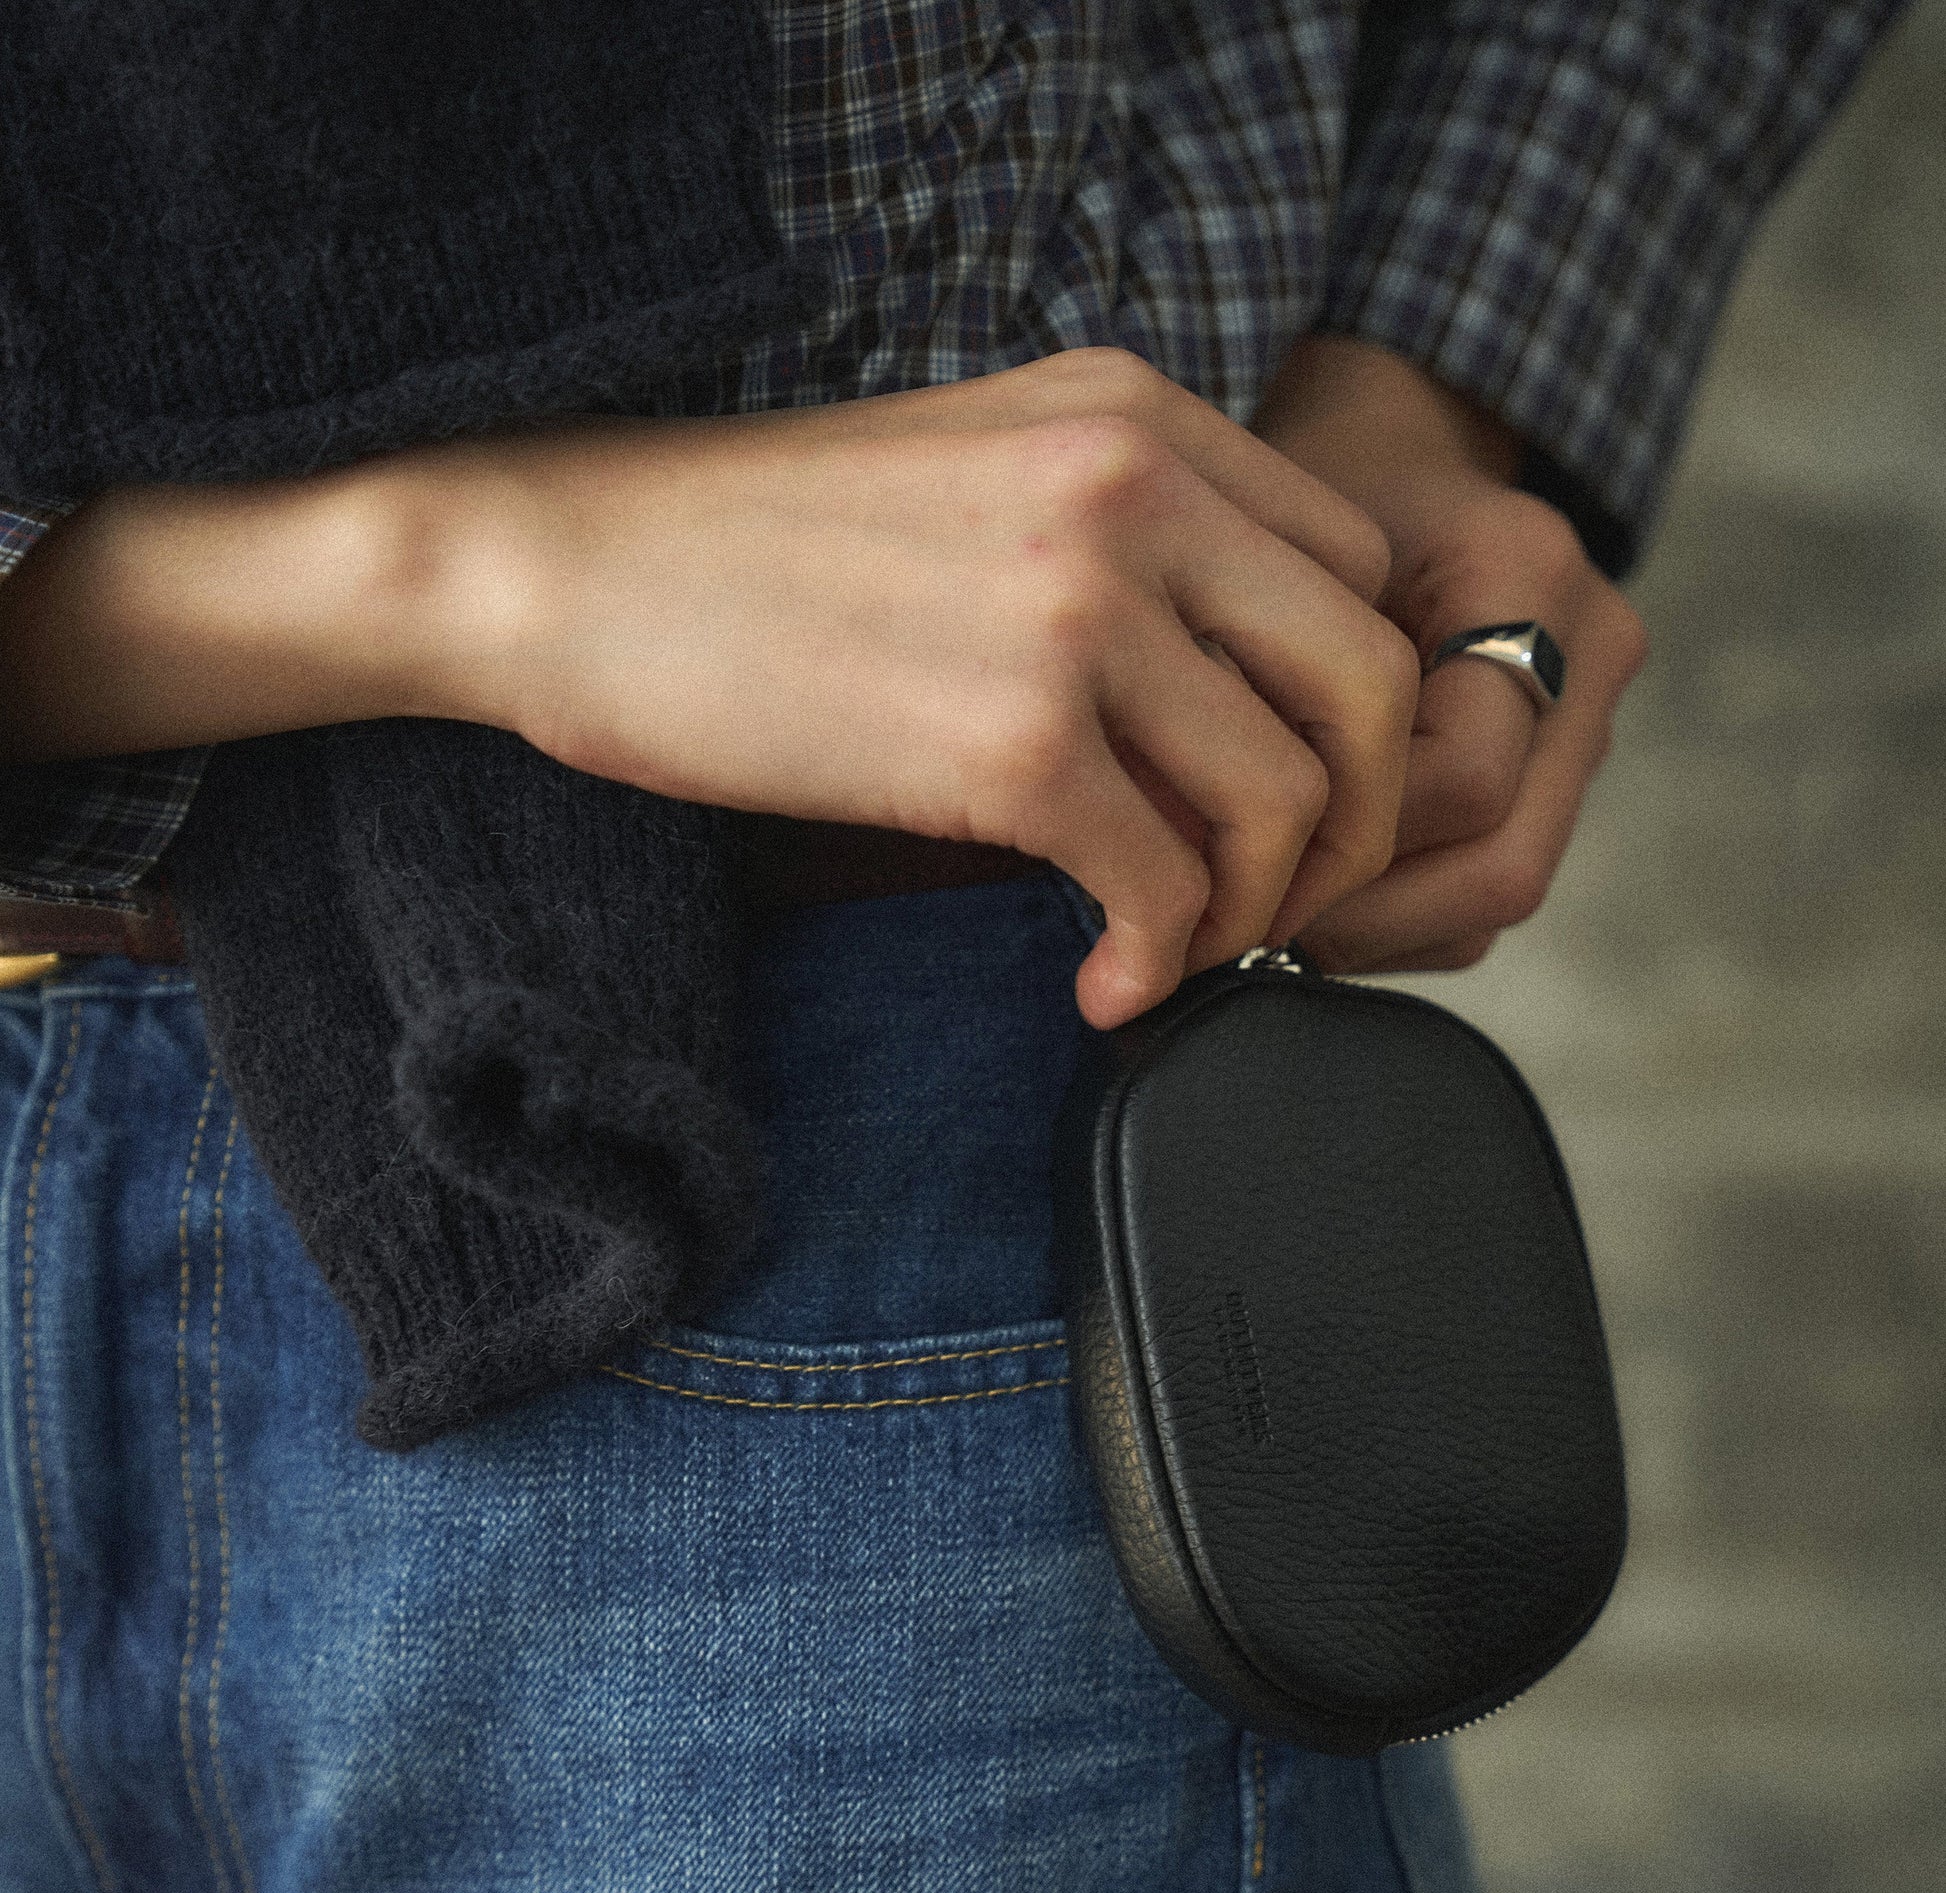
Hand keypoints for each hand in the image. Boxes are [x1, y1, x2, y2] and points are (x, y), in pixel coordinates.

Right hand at [412, 350, 1416, 1024]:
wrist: (564, 567)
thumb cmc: (745, 551)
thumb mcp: (972, 476)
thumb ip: (1118, 541)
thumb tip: (1222, 702)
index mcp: (1135, 417)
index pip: (1360, 574)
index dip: (1353, 717)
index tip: (1287, 806)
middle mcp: (1133, 489)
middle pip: (1370, 688)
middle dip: (1352, 832)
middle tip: (1277, 910)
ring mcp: (1078, 610)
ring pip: (1287, 800)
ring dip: (1252, 914)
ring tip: (1167, 954)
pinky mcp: (1009, 738)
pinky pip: (1166, 883)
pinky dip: (1156, 963)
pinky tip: (1100, 988)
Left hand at [1253, 338, 1646, 971]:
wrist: (1383, 454)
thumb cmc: (1301, 495)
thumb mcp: (1261, 555)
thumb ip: (1249, 676)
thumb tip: (1183, 842)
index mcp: (1529, 573)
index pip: (1462, 778)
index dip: (1343, 845)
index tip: (1226, 863)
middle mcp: (1590, 651)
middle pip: (1502, 866)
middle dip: (1361, 913)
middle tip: (1238, 921)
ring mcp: (1591, 719)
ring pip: (1493, 898)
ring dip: (1370, 928)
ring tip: (1256, 913)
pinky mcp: (1558, 774)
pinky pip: (1479, 896)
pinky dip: (1388, 916)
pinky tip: (1299, 895)